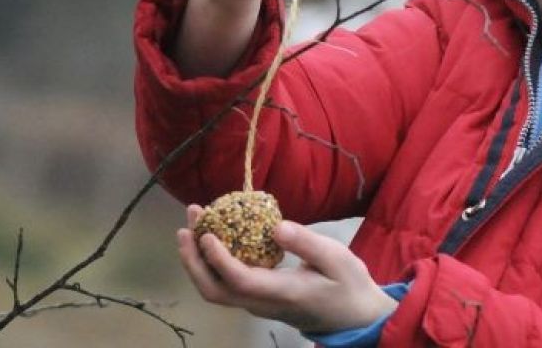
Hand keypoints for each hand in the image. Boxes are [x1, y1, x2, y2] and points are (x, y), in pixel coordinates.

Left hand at [176, 204, 398, 332]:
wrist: (354, 318)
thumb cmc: (348, 286)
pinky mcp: (256, 297)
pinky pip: (225, 283)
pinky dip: (210, 260)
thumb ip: (307, 243)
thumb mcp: (338, 259)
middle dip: (193, 260)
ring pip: (215, 289)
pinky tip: (212, 234)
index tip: (206, 233)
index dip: (218, 259)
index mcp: (282, 293)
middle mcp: (262, 303)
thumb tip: (275, 227)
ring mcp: (257, 303)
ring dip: (197, 259)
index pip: (240, 281)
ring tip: (192, 223)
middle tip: (186, 225)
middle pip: (214, 292)